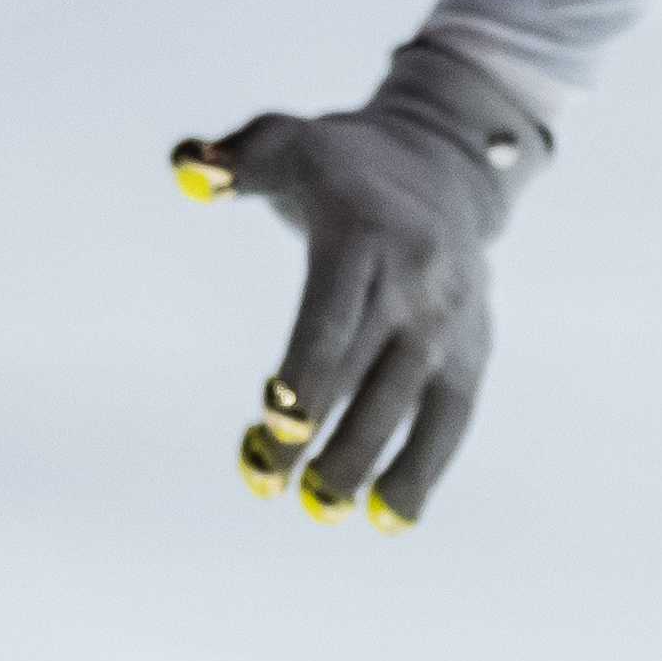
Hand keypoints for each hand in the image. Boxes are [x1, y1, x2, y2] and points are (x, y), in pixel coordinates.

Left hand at [170, 33, 551, 527]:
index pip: (335, 313)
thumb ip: (237, 160)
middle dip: (321, 432)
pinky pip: (451, 420)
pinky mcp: (474, 351)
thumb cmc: (342, 165)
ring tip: (321, 511)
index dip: (306, 370)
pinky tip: (386, 518)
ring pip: (414, 405)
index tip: (273, 420)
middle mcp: (417, 282)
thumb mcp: (289, 142)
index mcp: (366, 235)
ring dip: (368, 463)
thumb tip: (187, 170)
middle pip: (368, 370)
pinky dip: (423, 471)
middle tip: (265, 481)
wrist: (447, 166)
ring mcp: (450, 322)